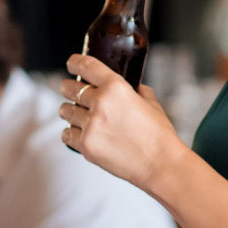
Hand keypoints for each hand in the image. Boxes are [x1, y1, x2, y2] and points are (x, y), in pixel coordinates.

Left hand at [60, 54, 186, 189]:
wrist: (160, 164)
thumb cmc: (158, 135)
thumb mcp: (150, 102)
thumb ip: (135, 90)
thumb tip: (130, 86)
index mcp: (116, 88)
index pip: (86, 66)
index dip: (75, 63)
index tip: (71, 64)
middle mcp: (100, 103)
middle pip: (70, 88)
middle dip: (69, 88)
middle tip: (71, 91)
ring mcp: (91, 126)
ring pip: (66, 111)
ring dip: (70, 111)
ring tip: (77, 114)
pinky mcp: (86, 146)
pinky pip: (67, 134)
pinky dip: (71, 132)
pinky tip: (78, 132)